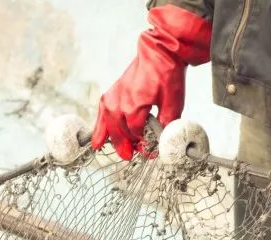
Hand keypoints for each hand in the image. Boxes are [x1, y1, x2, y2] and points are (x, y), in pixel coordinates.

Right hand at [90, 6, 212, 160]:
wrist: (159, 52)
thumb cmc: (167, 74)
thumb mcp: (173, 104)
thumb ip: (167, 125)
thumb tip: (162, 141)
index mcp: (134, 107)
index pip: (136, 134)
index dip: (144, 145)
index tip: (152, 151)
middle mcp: (120, 102)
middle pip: (120, 132)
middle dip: (127, 146)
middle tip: (134, 155)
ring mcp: (114, 96)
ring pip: (108, 125)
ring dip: (114, 140)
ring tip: (121, 152)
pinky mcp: (113, 92)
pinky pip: (103, 113)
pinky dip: (99, 127)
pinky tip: (96, 141)